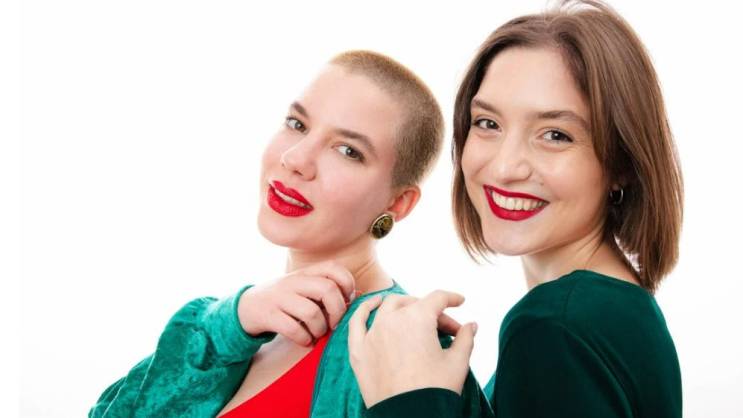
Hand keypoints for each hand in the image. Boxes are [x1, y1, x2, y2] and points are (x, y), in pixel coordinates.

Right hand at [238, 261, 354, 345]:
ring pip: (311, 312)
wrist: (246, 307)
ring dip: (320, 329)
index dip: (347, 283)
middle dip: (337, 311)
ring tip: (317, 334)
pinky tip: (305, 341)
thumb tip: (355, 298)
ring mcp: (280, 297)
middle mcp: (293, 281)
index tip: (347, 299)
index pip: (333, 267)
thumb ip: (324, 288)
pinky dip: (304, 339)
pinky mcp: (269, 315)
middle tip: (335, 323)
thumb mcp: (302, 287)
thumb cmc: (284, 300)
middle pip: (327, 289)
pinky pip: (294, 329)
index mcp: (305, 272)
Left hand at [348, 290, 476, 406]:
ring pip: (387, 307)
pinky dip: (366, 309)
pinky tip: (374, 304)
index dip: (452, 298)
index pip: (438, 298)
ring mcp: (372, 334)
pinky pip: (358, 322)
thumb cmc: (435, 391)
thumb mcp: (457, 363)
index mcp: (418, 319)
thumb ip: (465, 339)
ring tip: (413, 310)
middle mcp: (392, 320)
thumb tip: (471, 325)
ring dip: (403, 305)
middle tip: (447, 329)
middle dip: (433, 312)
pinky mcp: (358, 350)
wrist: (409, 417)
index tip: (460, 302)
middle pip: (415, 304)